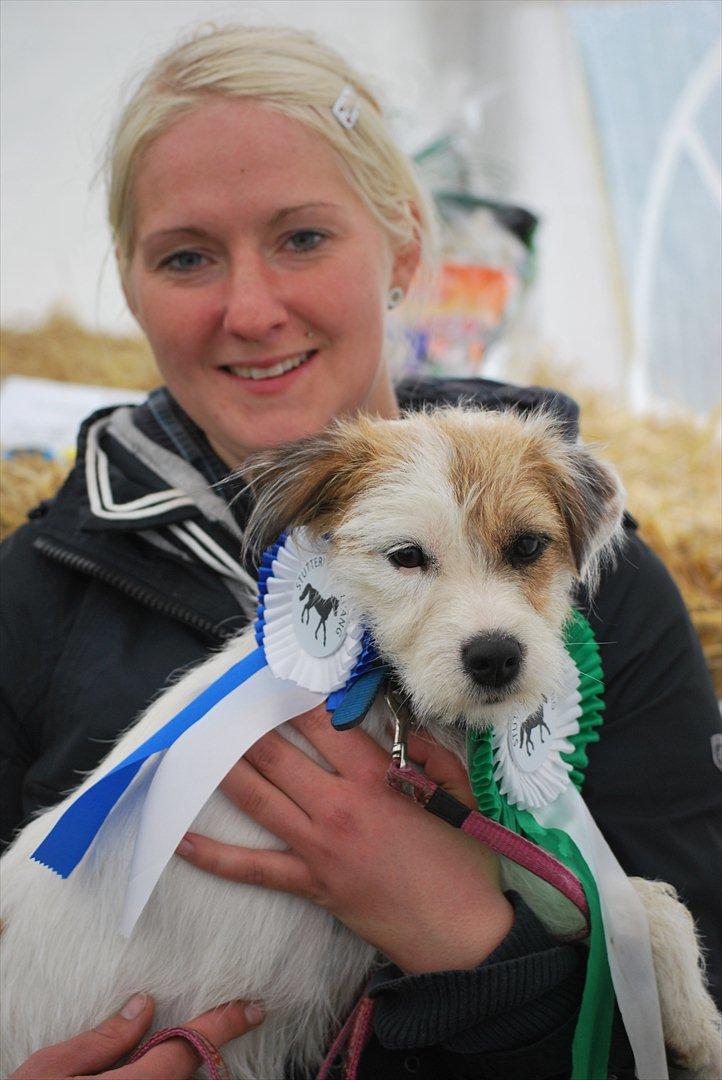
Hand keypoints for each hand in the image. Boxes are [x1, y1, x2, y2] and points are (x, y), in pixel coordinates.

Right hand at [10, 993, 263, 1078]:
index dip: (222, 1026)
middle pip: (185, 1079)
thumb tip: (142, 1007)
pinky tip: (157, 1067)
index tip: (253, 1009)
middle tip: (223, 1021)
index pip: (186, 1051)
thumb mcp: (49, 1071)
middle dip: (201, 1051)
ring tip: (179, 1047)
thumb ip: (100, 1041)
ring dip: (180, 1071)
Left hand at [176, 706, 512, 973]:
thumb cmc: (465, 863)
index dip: (295, 698)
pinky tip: (182, 839)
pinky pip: (252, 868)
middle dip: (247, 725)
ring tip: (196, 744)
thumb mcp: (459, 793)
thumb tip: (403, 728)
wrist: (460, 937)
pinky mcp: (310, 885)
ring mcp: (318, 848)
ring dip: (225, 769)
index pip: (324, 725)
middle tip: (223, 702)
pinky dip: (215, 856)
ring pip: (258, 800)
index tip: (275, 679)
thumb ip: (431, 753)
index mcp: (375, 780)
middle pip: (277, 755)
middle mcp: (337, 807)